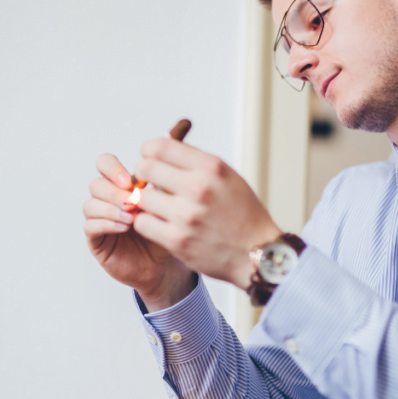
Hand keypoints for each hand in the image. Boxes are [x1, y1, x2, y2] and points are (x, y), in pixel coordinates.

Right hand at [83, 153, 195, 310]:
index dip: (112, 167)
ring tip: (131, 215)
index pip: (105, 164)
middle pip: (96, 182)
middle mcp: (109, 199)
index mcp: (123, 184)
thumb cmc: (170, 228)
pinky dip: (107, 223)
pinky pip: (90, 226)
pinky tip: (125, 226)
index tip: (129, 178)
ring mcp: (101, 218)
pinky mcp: (97, 240)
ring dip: (110, 207)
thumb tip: (183, 126)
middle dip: (112, 189)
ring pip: (90, 203)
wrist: (170, 263)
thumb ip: (171, 167)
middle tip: (130, 198)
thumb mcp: (173, 195)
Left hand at [131, 138, 281, 289]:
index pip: (161, 146)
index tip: (149, 156)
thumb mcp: (228, 176)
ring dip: (145, 200)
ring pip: (141, 197)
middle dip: (142, 173)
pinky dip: (146, 222)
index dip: (148, 150)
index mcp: (211, 167)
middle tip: (147, 180)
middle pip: (146, 168)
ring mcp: (187, 216)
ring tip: (156, 204)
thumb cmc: (242, 213)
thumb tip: (165, 147)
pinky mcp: (178, 241)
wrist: (256, 252)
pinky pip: (143, 223)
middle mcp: (199, 188)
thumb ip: (197, 161)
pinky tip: (157, 222)